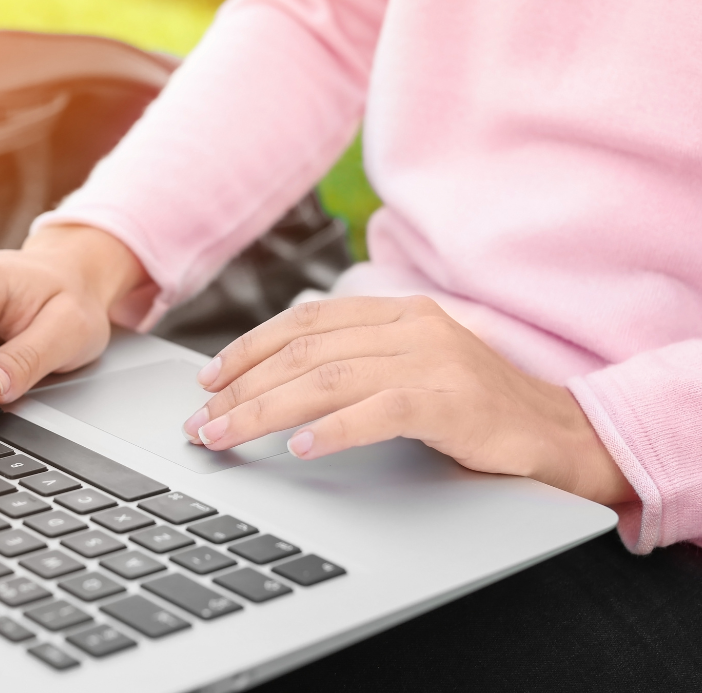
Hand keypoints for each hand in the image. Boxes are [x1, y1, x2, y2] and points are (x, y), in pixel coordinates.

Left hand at [182, 296, 636, 505]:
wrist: (558, 432)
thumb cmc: (474, 407)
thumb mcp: (410, 368)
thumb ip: (357, 361)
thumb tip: (279, 379)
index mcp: (396, 314)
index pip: (305, 322)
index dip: (250, 347)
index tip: (210, 378)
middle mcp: (410, 327)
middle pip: (305, 351)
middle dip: (243, 386)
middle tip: (201, 420)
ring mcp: (433, 361)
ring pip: (328, 379)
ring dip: (266, 409)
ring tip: (225, 435)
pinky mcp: (452, 401)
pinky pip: (377, 411)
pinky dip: (332, 429)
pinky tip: (297, 447)